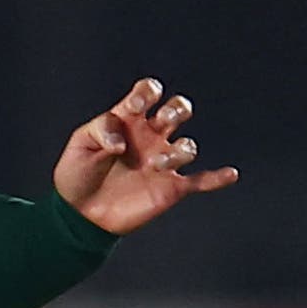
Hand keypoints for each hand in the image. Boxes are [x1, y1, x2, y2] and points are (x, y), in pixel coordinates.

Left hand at [52, 81, 238, 233]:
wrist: (79, 214)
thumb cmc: (76, 174)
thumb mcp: (79, 144)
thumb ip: (101, 131)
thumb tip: (123, 141)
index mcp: (128, 120)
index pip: (147, 93)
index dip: (146, 92)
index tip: (135, 106)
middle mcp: (150, 136)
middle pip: (178, 110)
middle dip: (177, 109)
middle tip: (164, 120)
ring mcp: (162, 160)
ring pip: (188, 146)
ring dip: (178, 151)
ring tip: (156, 164)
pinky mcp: (170, 188)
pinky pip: (200, 181)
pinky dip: (216, 178)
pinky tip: (230, 174)